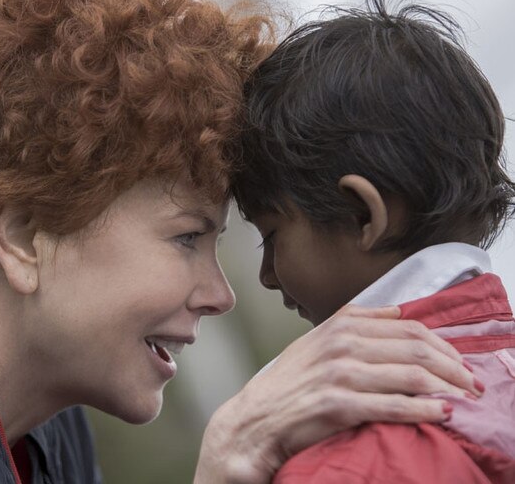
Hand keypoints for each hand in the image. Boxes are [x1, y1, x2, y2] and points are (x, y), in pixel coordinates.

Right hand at [193, 304, 479, 483]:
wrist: (256, 417)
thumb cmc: (289, 383)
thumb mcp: (317, 341)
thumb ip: (354, 322)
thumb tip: (397, 311)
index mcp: (340, 325)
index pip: (408, 326)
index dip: (442, 344)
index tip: (460, 360)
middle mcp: (341, 343)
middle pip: (415, 348)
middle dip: (453, 366)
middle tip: (473, 383)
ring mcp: (339, 373)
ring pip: (410, 374)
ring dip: (447, 388)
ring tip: (465, 399)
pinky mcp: (338, 404)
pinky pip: (393, 405)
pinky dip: (424, 410)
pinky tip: (441, 414)